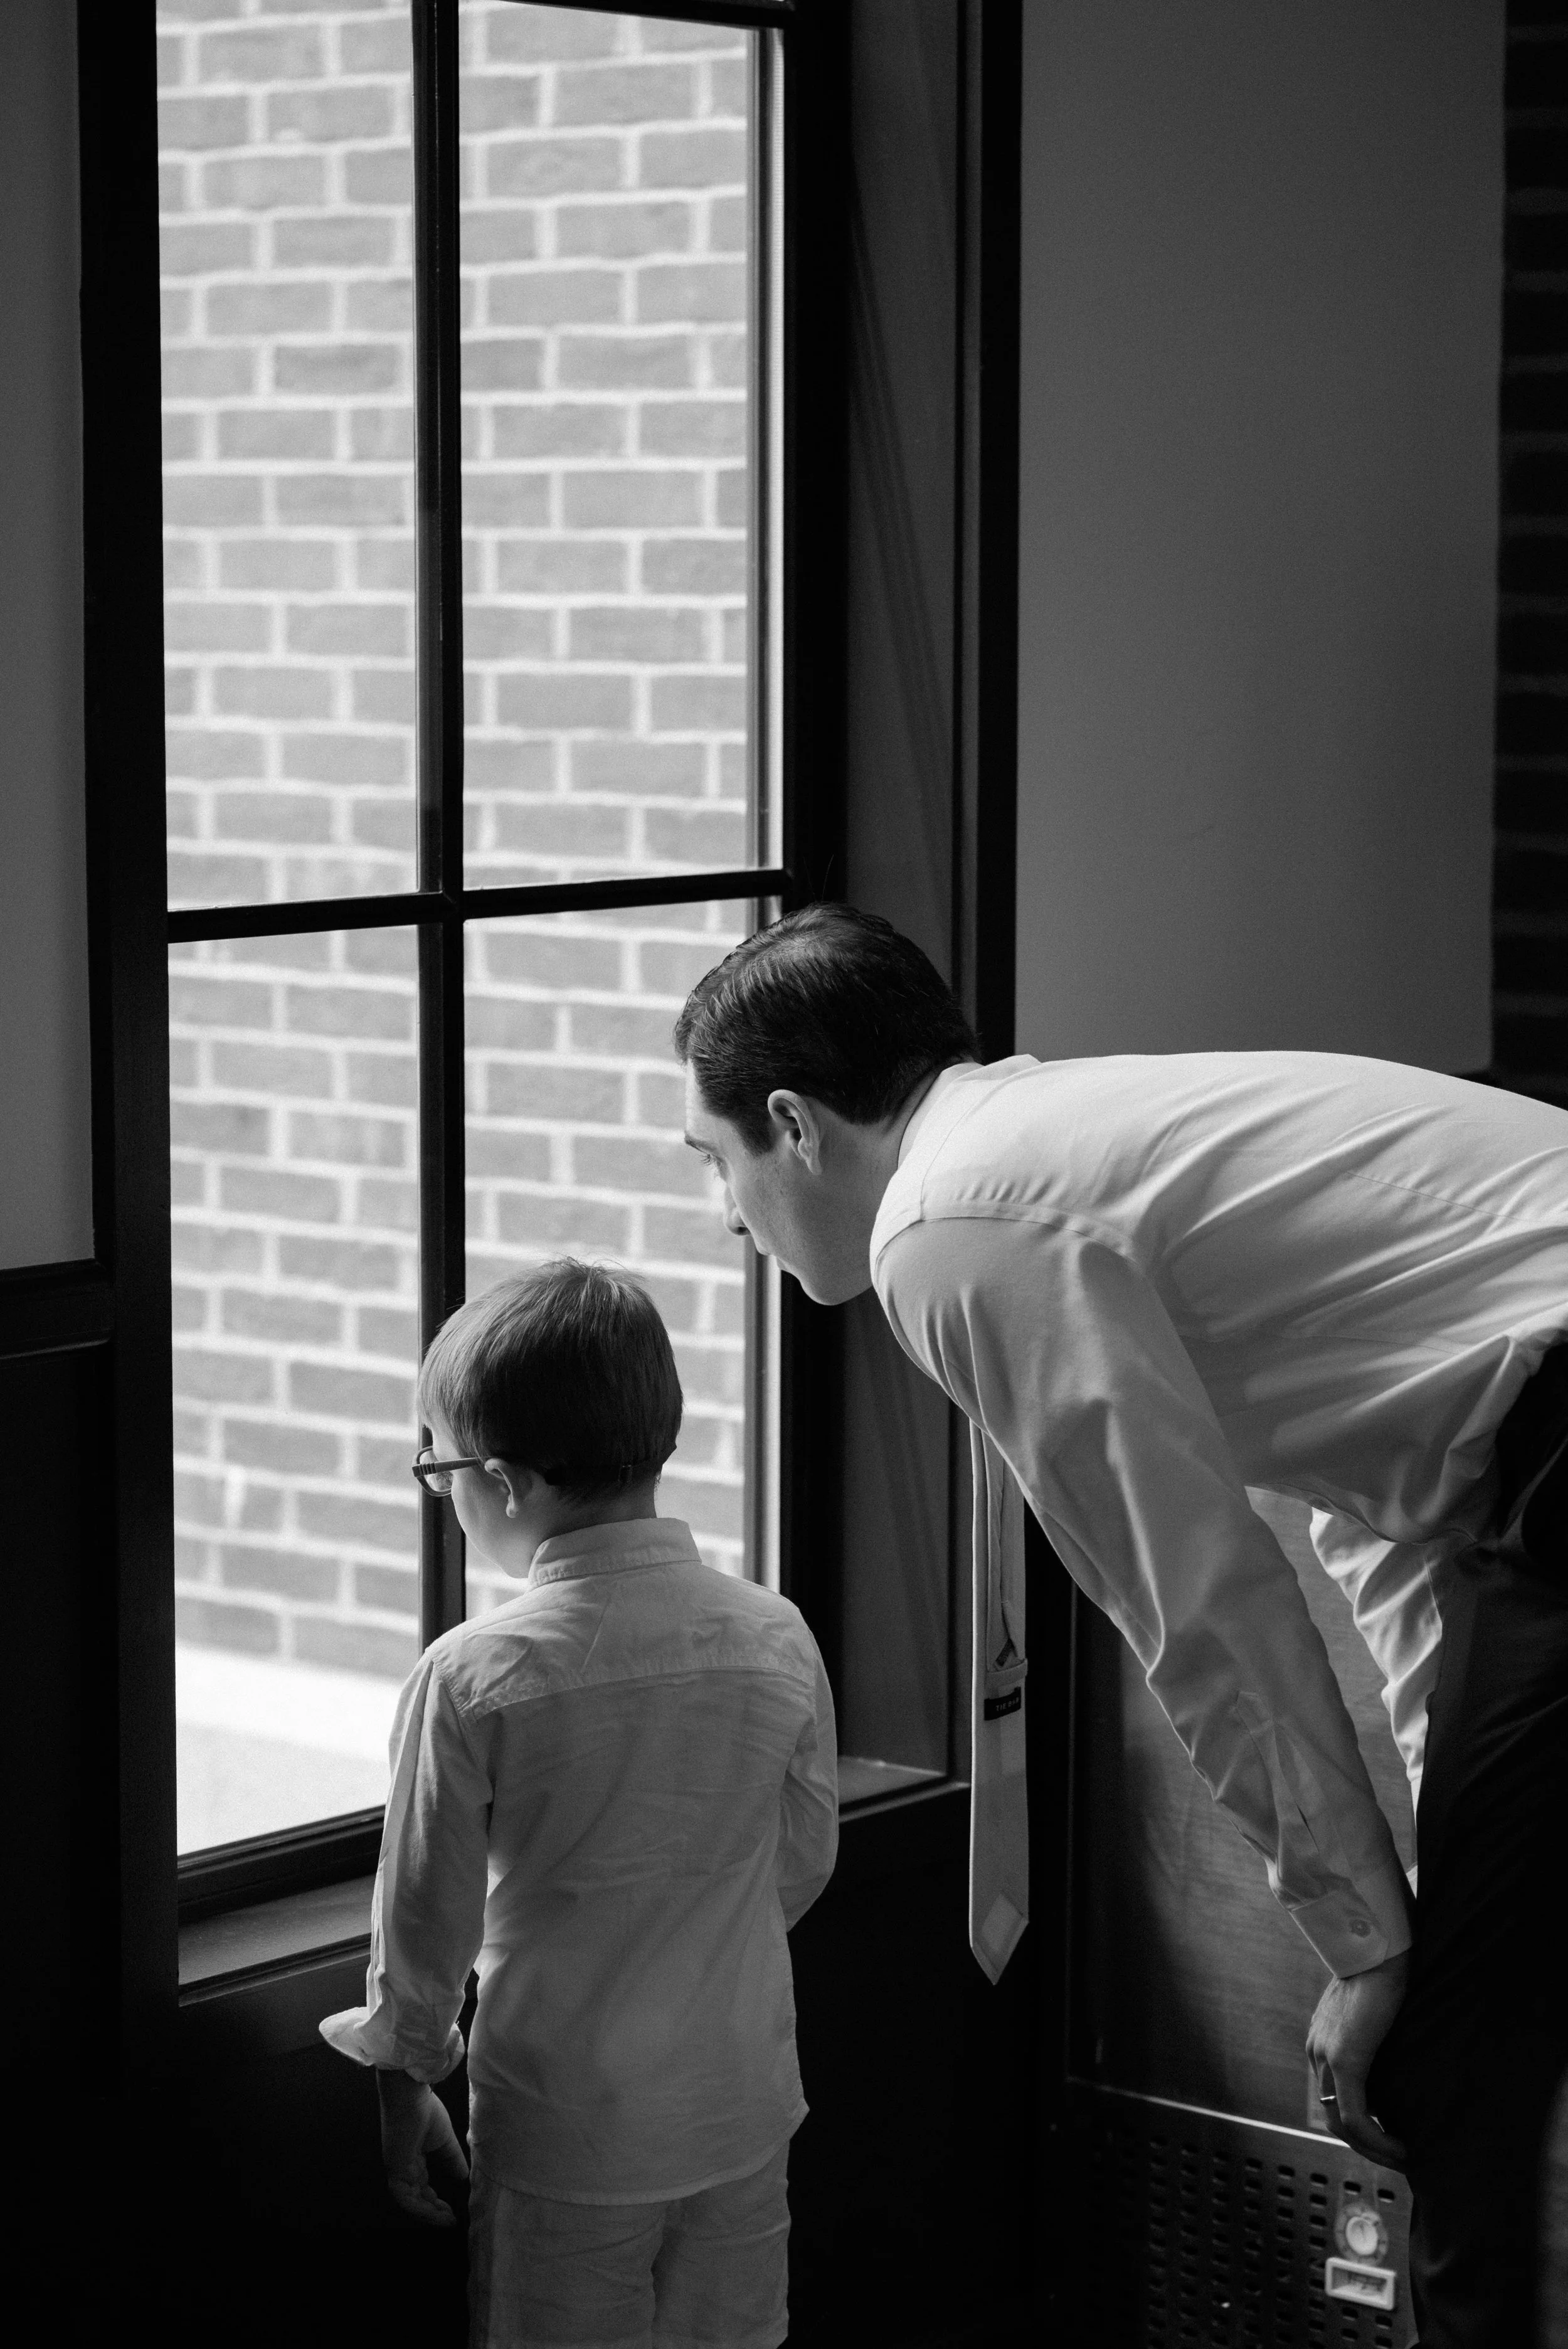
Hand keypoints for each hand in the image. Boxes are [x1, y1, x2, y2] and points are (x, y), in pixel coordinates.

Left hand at [377, 2070, 469, 2227]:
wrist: (409, 2097)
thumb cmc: (425, 2111)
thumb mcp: (445, 2140)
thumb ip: (452, 2159)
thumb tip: (463, 2177)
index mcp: (413, 2160)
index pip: (422, 2188)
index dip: (435, 2201)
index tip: (451, 2211)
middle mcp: (404, 2169)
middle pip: (417, 2198)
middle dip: (433, 2212)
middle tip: (450, 2221)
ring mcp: (398, 2171)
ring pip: (411, 2203)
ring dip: (428, 2214)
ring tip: (446, 2221)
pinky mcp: (395, 2171)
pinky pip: (406, 2198)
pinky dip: (420, 2208)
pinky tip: (435, 2213)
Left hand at [1306, 1949, 1408, 2170]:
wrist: (1379, 1945)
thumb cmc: (1387, 1971)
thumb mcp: (1379, 2015)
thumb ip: (1380, 2042)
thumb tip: (1401, 2076)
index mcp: (1324, 2042)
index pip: (1337, 2097)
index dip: (1364, 2125)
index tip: (1395, 2140)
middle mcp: (1317, 2053)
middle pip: (1336, 2117)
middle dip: (1369, 2145)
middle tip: (1402, 2159)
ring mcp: (1325, 2057)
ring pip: (1344, 2124)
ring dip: (1375, 2149)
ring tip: (1406, 2160)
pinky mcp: (1344, 2059)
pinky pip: (1355, 2117)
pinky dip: (1377, 2140)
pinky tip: (1402, 2150)